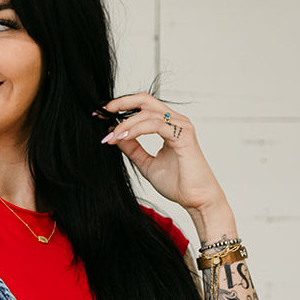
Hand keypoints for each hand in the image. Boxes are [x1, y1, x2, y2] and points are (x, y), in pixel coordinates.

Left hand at [98, 91, 231, 221]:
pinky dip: (136, 129)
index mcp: (169, 125)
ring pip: (147, 113)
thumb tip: (115, 134)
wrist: (197, 200)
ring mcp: (181, 126)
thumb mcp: (146, 163)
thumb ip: (132, 148)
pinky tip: (124, 137)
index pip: (143, 106)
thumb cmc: (178, 183)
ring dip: (126, 123)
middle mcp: (176, 121)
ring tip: (112, 136)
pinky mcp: (184, 135)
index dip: (122, 107)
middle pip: (145, 100)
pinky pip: (156, 124)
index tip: (102, 115)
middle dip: (122, 103)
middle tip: (103, 111)